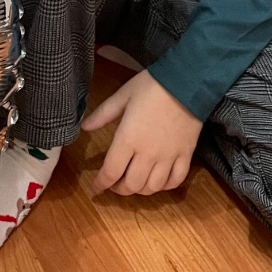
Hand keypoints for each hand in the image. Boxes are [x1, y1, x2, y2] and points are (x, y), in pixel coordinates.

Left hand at [81, 69, 202, 196]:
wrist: (187, 81)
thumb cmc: (152, 86)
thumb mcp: (123, 96)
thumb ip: (103, 114)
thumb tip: (85, 127)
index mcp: (128, 138)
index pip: (111, 171)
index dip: (101, 183)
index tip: (97, 187)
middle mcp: (147, 153)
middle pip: (131, 185)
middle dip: (119, 189)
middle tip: (114, 184)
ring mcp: (168, 156)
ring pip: (152, 187)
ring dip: (140, 190)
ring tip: (134, 182)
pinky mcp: (186, 155)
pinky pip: (175, 181)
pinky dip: (164, 186)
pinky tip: (158, 181)